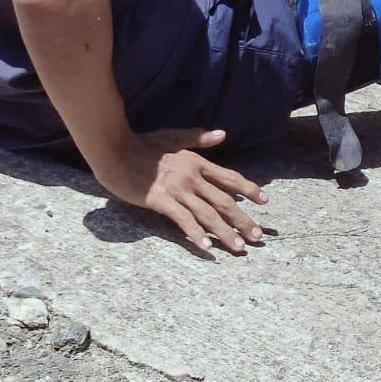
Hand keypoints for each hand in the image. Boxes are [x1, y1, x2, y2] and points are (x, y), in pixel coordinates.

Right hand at [96, 128, 267, 254]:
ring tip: (239, 247)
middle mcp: (192, 177)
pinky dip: (197, 234)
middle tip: (258, 236)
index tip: (265, 201)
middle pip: (224, 201)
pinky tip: (207, 248)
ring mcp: (177, 189)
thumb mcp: (174, 136)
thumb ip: (199, 137)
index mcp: (197, 162)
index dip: (249, 189)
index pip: (229, 178)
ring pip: (208, 214)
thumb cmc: (142, 143)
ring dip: (225, 232)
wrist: (115, 150)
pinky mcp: (161, 201)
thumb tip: (223, 134)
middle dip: (243, 219)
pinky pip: (183, 221)